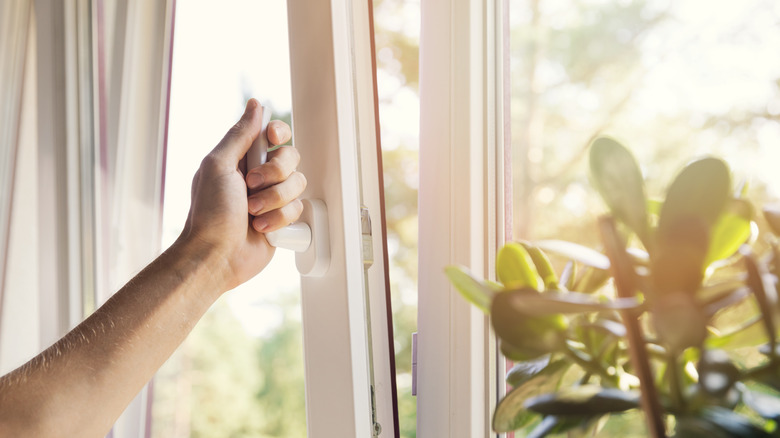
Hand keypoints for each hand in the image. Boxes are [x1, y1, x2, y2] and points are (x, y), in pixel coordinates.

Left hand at [180, 99, 305, 290]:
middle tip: (251, 186)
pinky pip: (299, 210)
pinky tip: (261, 228)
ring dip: (274, 200)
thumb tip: (255, 105)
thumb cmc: (210, 213)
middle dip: (274, 174)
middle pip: (291, 158)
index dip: (278, 134)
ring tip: (252, 213)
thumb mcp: (218, 165)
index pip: (273, 133)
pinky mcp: (282, 220)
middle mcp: (259, 176)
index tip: (272, 140)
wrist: (217, 256)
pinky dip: (279, 219)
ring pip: (298, 184)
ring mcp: (272, 198)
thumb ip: (240, 135)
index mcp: (242, 158)